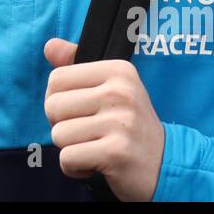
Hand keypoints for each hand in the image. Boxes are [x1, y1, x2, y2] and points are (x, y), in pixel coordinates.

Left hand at [43, 38, 164, 201]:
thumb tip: (49, 45)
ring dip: (70, 148)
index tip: (82, 112)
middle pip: (53, 106)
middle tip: (89, 133)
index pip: (56, 79)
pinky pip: (67, 158)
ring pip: (58, 135)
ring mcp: (120, 122)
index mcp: (118, 70)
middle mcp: (120, 92)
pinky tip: (96, 165)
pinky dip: (74, 168)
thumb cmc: (128, 125)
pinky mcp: (116, 153)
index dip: (59, 100)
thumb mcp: (110, 88)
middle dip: (62, 126)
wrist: (164, 165)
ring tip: (96, 148)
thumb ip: (76, 66)